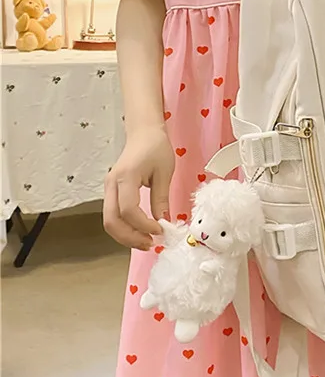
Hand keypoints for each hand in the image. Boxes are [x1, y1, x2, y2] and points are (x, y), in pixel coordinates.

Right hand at [103, 126, 174, 249]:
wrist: (143, 132)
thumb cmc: (156, 148)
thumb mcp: (164, 172)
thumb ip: (161, 198)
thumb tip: (164, 222)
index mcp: (126, 177)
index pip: (128, 210)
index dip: (143, 225)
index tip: (160, 230)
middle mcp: (111, 185)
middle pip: (111, 220)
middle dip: (129, 237)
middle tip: (150, 244)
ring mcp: (108, 188)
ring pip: (109, 220)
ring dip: (125, 235)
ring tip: (147, 242)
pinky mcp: (111, 191)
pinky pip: (113, 215)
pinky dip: (124, 227)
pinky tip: (140, 231)